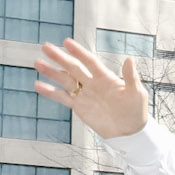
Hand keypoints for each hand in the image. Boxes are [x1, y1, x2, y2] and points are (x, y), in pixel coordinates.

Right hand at [33, 40, 148, 139]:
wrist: (129, 132)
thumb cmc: (136, 111)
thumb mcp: (136, 94)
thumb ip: (131, 77)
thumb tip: (129, 59)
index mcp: (106, 77)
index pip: (90, 62)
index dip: (79, 52)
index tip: (67, 42)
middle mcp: (92, 83)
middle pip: (73, 67)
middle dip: (60, 58)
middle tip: (46, 47)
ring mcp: (84, 94)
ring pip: (65, 80)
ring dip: (51, 72)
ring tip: (37, 63)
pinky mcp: (79, 106)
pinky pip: (62, 97)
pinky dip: (50, 92)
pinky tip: (38, 85)